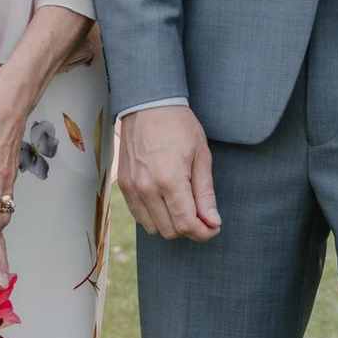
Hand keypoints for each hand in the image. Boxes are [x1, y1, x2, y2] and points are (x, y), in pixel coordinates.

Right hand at [115, 102, 220, 242]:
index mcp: (170, 180)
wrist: (148, 105)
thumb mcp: (201, 156)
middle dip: (190, 230)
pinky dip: (154, 217)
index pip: (187, 225)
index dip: (204, 233)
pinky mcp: (124, 186)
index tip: (213, 227)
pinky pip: (139, 216)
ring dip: (171, 225)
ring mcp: (132, 189)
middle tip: (202, 217)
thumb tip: (213, 222)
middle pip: (170, 231)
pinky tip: (166, 202)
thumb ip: (206, 193)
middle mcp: (147, 188)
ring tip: (184, 207)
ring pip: (153, 228)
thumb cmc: (179, 126)